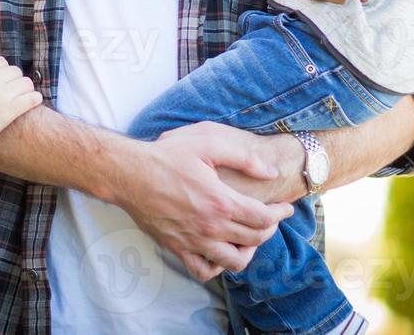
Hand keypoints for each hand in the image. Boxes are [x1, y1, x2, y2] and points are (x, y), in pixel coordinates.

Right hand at [0, 55, 42, 147]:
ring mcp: (1, 94)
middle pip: (15, 71)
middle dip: (12, 80)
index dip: (1, 72)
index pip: (1, 62)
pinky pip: (32, 99)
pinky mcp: (8, 112)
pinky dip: (34, 99)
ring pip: (26, 83)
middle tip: (9, 91)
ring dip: (24, 89)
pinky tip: (31, 102)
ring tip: (20, 97)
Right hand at [107, 122, 293, 281]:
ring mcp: (193, 241)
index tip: (284, 207)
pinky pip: (204, 271)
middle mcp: (210, 227)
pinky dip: (217, 267)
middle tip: (269, 217)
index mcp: (220, 202)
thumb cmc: (166, 156)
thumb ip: (243, 157)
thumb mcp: (207, 143)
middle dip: (269, 229)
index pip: (263, 218)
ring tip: (248, 236)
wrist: (129, 173)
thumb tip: (270, 172)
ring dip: (248, 251)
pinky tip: (219, 251)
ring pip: (234, 262)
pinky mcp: (177, 248)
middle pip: (254, 239)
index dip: (280, 214)